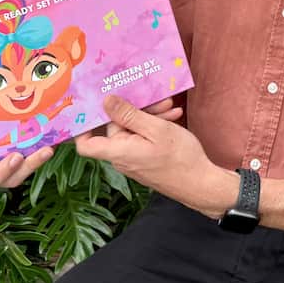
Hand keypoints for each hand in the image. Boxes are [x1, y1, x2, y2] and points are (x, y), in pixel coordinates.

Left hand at [75, 94, 235, 217]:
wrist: (201, 184)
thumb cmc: (180, 158)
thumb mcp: (156, 129)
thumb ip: (129, 115)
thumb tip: (105, 101)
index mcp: (119, 151)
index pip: (85, 145)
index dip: (82, 127)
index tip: (92, 106)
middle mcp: (121, 157)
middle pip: (116, 128)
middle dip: (134, 109)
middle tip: (155, 98)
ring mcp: (134, 159)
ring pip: (133, 130)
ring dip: (149, 116)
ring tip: (169, 106)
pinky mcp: (145, 160)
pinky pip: (142, 138)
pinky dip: (154, 126)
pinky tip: (172, 116)